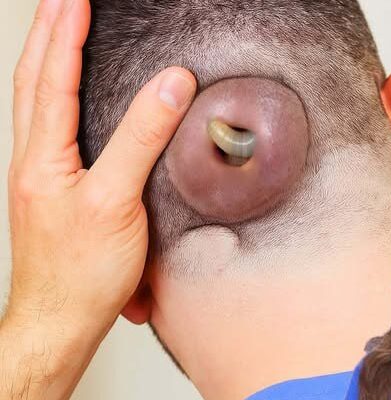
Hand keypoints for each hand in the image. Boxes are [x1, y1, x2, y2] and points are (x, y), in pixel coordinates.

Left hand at [2, 0, 195, 397]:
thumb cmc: (83, 271)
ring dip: (48, 59)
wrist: (60, 318)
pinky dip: (55, 95)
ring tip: (60, 28)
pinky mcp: (56, 189)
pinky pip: (50, 128)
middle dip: (49, 32)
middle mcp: (35, 160)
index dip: (66, 32)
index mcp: (44, 158)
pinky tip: (66, 94)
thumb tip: (168, 86)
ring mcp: (42, 174)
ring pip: (37, 103)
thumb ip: (141, 138)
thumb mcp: (117, 200)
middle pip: (34, 80)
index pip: (53, 77)